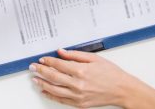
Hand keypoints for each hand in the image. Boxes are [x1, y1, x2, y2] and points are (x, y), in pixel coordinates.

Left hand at [31, 49, 154, 107]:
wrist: (122, 90)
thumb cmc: (111, 74)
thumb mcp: (95, 59)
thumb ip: (75, 55)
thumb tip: (61, 51)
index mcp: (81, 70)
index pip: (59, 64)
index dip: (48, 61)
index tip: (42, 59)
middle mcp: (78, 84)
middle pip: (53, 76)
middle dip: (41, 71)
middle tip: (32, 67)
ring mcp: (78, 95)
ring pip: (54, 89)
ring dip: (42, 83)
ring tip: (35, 79)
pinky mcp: (79, 103)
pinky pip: (61, 99)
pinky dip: (51, 95)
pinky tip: (45, 91)